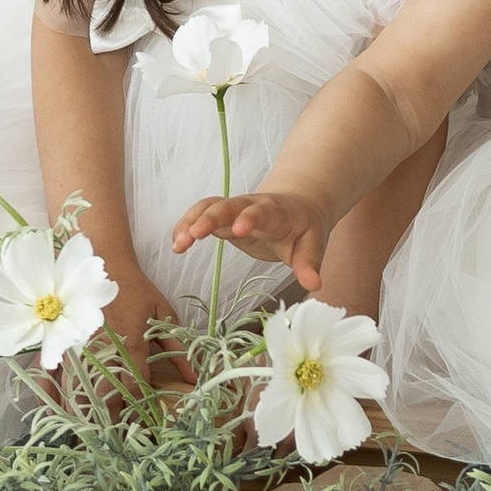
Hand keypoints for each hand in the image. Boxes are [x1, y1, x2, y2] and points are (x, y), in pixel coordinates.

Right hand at [170, 185, 335, 294]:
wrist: (299, 207)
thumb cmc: (304, 228)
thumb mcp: (313, 245)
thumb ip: (309, 264)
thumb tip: (314, 284)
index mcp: (276, 212)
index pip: (261, 212)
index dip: (250, 218)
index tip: (239, 229)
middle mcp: (251, 205)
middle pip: (228, 205)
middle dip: (210, 217)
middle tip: (194, 234)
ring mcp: (235, 209)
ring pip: (210, 207)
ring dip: (192, 221)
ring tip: (178, 244)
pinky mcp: (223, 217)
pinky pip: (202, 214)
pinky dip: (188, 225)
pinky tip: (176, 243)